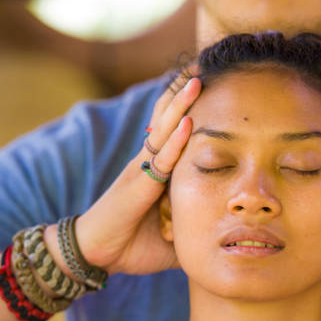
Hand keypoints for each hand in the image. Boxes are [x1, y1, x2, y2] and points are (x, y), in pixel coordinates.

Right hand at [73, 72, 200, 274]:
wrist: (97, 254)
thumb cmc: (134, 244)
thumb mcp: (173, 235)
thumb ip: (195, 227)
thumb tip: (223, 236)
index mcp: (159, 170)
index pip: (177, 130)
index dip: (190, 107)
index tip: (209, 84)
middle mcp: (150, 161)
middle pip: (169, 118)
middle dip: (186, 93)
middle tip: (204, 65)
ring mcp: (143, 168)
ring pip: (165, 129)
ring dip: (181, 103)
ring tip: (197, 77)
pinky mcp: (138, 181)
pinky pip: (161, 157)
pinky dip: (176, 139)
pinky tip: (188, 120)